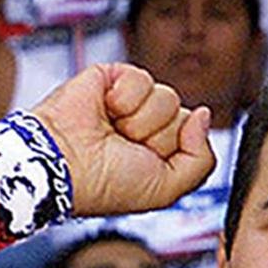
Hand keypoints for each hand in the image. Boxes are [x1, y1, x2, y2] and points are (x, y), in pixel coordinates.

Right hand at [26, 62, 215, 218]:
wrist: (63, 164)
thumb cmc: (103, 184)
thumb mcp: (166, 189)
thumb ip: (201, 160)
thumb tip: (204, 115)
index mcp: (155, 152)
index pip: (191, 135)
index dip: (173, 149)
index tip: (142, 162)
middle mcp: (143, 126)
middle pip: (181, 115)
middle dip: (157, 136)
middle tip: (124, 147)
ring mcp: (128, 102)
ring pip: (166, 97)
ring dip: (139, 120)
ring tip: (111, 131)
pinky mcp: (111, 77)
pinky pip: (142, 79)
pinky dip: (124, 99)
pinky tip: (104, 112)